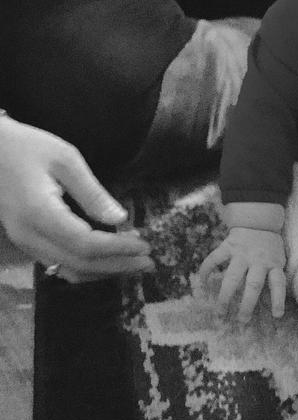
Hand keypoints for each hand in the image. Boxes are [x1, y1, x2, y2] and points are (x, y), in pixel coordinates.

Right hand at [0, 115, 153, 282]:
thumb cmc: (29, 147)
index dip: (118, 249)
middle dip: (117, 266)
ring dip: (104, 271)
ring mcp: (25, 243)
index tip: (145, 246)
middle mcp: (29, 236)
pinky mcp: (26, 242)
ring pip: (67, 270)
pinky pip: (58, 263)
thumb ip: (92, 192)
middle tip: (150, 262)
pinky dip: (87, 266)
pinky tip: (108, 259)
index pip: (85, 244)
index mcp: (40, 214)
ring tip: (135, 264)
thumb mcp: (66, 159)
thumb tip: (120, 218)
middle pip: (78, 264)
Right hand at [198, 227, 286, 321]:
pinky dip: (206, 270)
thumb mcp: (278, 260)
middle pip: (253, 285)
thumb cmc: (270, 247)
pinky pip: (215, 259)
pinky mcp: (229, 245)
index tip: (277, 315)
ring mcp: (242, 253)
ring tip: (220, 312)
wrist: (259, 220)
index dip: (278, 299)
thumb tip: (271, 308)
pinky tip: (201, 283)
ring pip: (232, 277)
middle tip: (242, 320)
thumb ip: (273, 277)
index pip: (278, 283)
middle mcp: (258, 260)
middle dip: (247, 304)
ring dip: (225, 296)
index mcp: (273, 263)